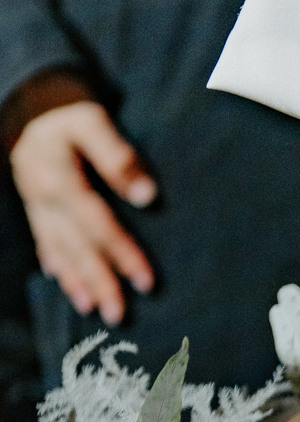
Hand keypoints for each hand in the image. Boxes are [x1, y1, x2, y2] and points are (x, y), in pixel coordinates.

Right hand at [10, 97, 156, 322]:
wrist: (31, 105)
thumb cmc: (68, 114)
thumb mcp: (92, 123)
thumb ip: (117, 156)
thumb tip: (147, 196)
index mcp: (60, 179)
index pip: (96, 223)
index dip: (121, 252)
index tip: (146, 281)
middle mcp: (44, 197)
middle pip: (76, 246)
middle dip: (98, 281)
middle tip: (120, 315)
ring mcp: (36, 204)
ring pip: (58, 249)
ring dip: (76, 281)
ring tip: (94, 309)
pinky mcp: (35, 206)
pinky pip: (45, 241)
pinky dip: (56, 264)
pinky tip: (66, 285)